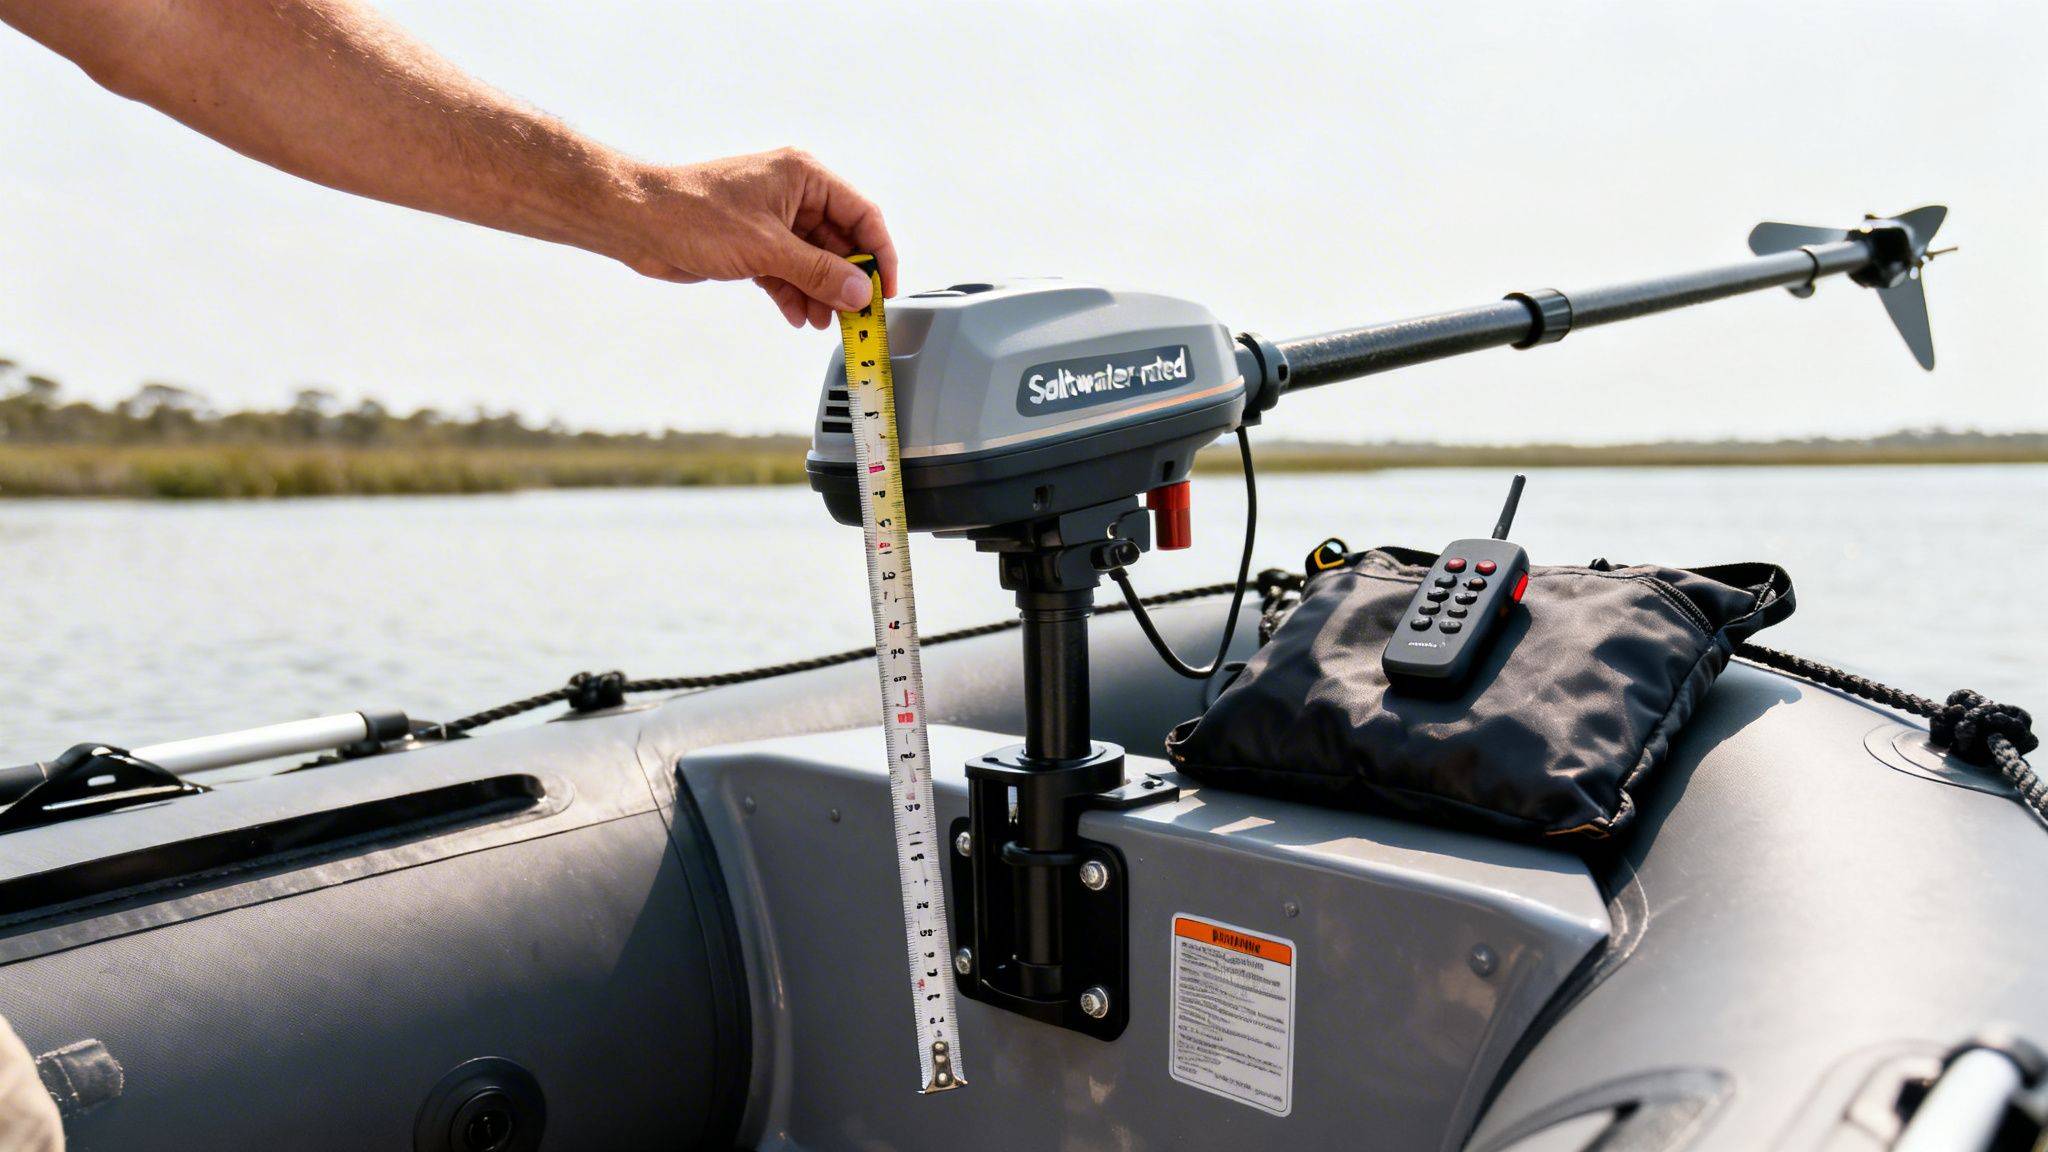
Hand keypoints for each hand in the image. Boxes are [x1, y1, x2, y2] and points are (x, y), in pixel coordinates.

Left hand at [611, 147, 898, 327]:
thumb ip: (818, 272)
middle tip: (857, 317)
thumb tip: (860, 294)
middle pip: (840, 242)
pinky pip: (788, 272)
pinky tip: (799, 317)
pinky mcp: (754, 244)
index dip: (879, 254)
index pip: (862, 214)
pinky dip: (795, 294)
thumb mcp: (767, 248)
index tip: (886, 291)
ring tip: (826, 324)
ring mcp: (773, 220)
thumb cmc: (694, 215)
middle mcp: (793, 195)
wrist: (637, 221)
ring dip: (821, 294)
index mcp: (804, 176)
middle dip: (847, 281)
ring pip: (814, 262)